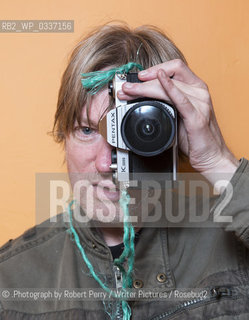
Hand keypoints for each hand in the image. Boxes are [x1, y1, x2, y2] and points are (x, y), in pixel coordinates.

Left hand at [117, 59, 238, 184]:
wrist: (211, 156)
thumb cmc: (195, 138)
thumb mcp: (179, 116)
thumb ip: (168, 104)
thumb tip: (144, 97)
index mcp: (196, 89)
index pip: (175, 67)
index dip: (155, 68)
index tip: (139, 76)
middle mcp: (199, 92)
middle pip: (169, 75)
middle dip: (144, 80)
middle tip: (126, 87)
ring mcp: (200, 103)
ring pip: (169, 86)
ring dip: (145, 88)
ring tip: (129, 91)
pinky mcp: (197, 117)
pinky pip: (180, 98)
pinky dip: (169, 87)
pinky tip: (160, 79)